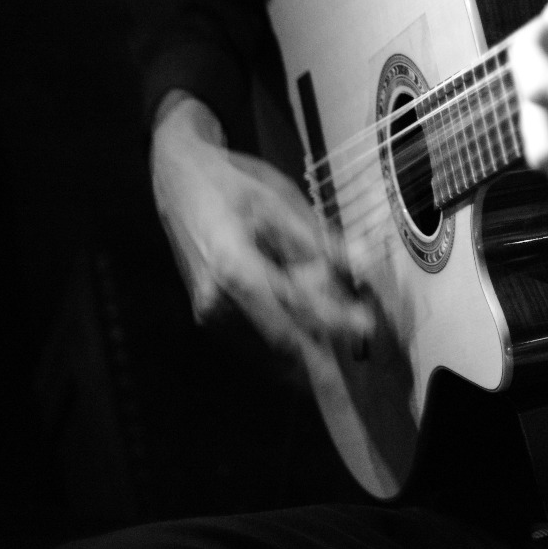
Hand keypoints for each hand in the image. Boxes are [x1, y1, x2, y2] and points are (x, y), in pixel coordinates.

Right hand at [150, 90, 374, 355]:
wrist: (178, 183)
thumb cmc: (232, 185)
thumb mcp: (281, 203)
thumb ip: (321, 242)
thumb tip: (364, 262)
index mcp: (234, 268)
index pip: (296, 307)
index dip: (335, 321)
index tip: (369, 326)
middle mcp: (216, 302)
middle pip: (281, 342)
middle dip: (321, 359)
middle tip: (356, 366)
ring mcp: (209, 315)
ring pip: (267, 351)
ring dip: (304, 357)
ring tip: (340, 360)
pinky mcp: (209, 319)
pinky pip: (253, 345)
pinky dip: (284, 350)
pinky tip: (312, 349)